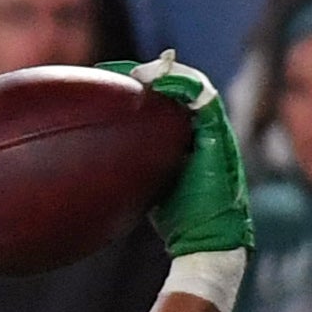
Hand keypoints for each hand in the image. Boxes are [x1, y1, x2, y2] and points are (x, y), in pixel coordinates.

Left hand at [105, 54, 251, 254]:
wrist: (207, 240)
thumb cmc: (177, 221)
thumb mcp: (147, 187)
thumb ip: (133, 168)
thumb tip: (91, 164)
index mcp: (184, 137)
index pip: (161, 101)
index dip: (134, 89)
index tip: (100, 82)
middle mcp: (200, 128)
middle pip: (175, 86)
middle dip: (144, 74)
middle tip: (108, 71)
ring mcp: (212, 129)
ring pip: (192, 84)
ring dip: (163, 73)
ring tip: (134, 71)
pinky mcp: (219, 134)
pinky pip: (203, 98)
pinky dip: (181, 84)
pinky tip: (155, 80)